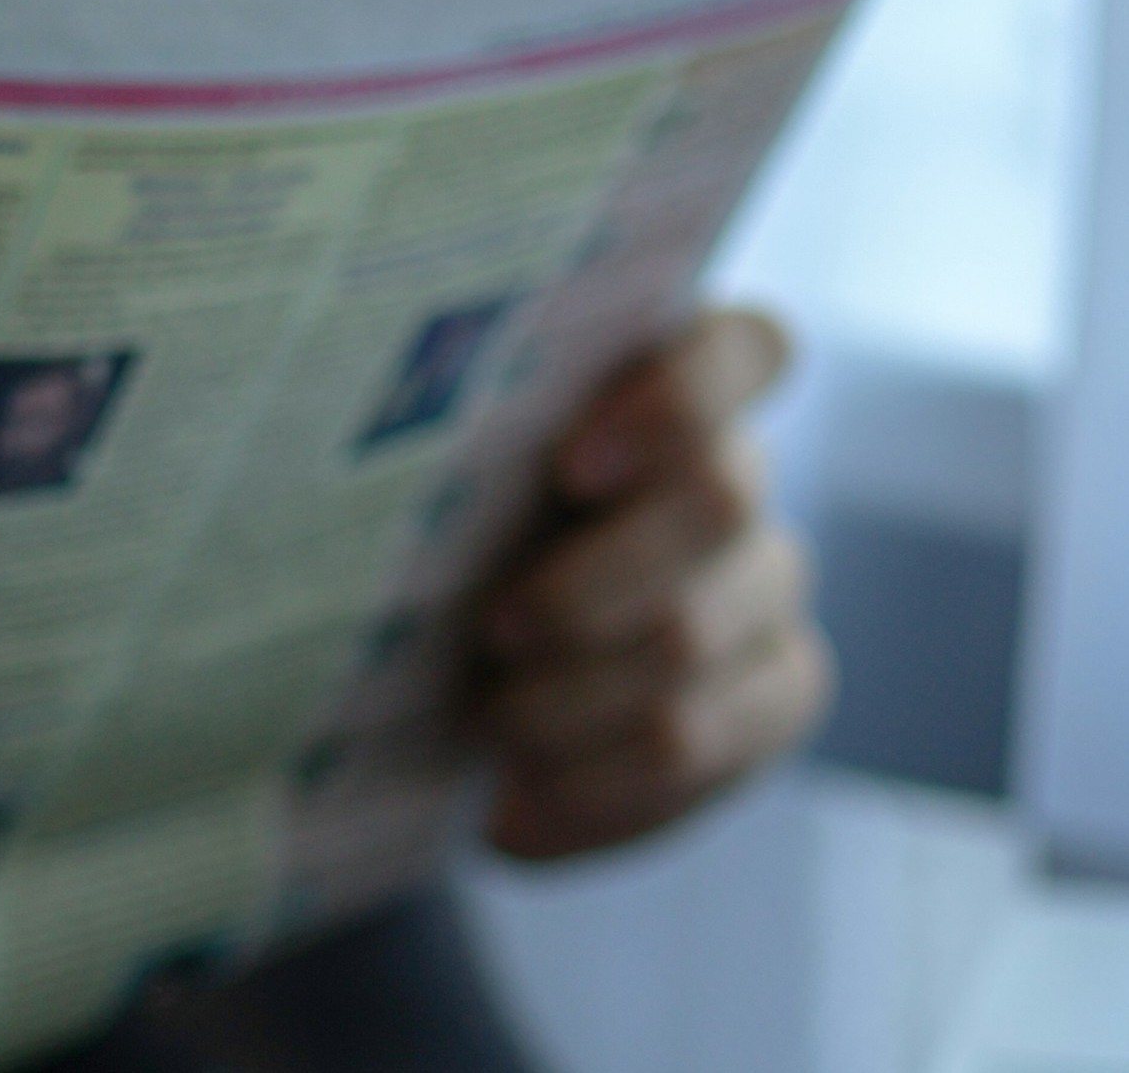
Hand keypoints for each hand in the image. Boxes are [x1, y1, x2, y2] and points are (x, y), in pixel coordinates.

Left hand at [468, 309, 832, 859]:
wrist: (434, 666)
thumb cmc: (427, 526)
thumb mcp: (427, 468)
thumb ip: (452, 430)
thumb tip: (386, 415)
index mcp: (660, 379)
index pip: (740, 350)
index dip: (675, 404)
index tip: (570, 467)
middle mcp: (732, 473)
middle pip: (718, 502)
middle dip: (591, 581)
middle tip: (493, 628)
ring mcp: (766, 584)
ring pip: (699, 636)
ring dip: (574, 694)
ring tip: (484, 724)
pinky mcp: (774, 692)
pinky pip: (713, 750)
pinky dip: (598, 790)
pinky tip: (514, 810)